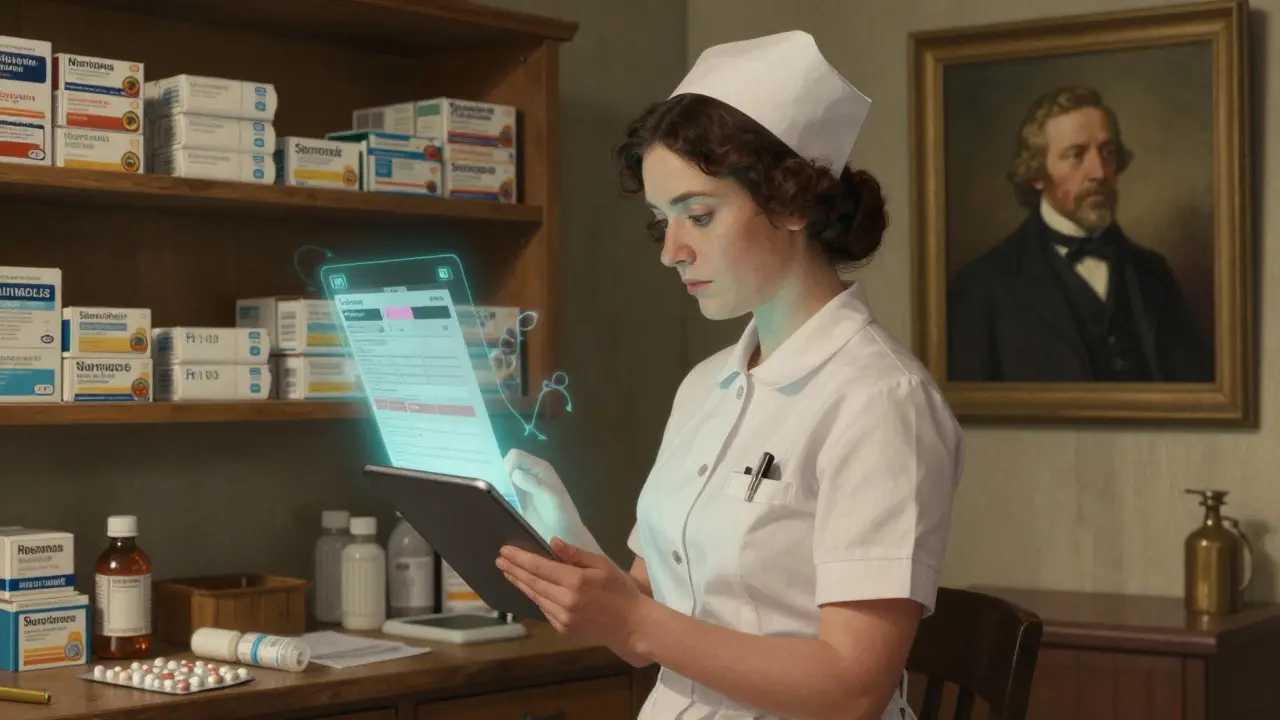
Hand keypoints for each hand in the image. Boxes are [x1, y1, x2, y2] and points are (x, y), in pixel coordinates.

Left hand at [497, 537, 649, 651]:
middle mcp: (564, 601)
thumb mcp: (602, 564)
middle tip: (500, 560)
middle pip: (532, 582)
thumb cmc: (620, 590)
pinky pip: (543, 609)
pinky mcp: (563, 629)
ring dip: (520, 583)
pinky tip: (529, 588)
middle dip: (514, 570)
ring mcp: (562, 617)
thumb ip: (575, 554)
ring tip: (509, 572)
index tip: (505, 551)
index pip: (539, 567)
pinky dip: (534, 596)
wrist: (631, 626)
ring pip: (535, 596)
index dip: (520, 558)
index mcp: (575, 581)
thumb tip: (552, 543)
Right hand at [505, 450, 604, 554]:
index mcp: (539, 467)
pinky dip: (497, 495)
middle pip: (506, 465)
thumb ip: (536, 485)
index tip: (507, 481)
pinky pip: (501, 492)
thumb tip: (515, 473)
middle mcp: (529, 474)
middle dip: (500, 473)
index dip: (508, 465)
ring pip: (502, 478)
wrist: (564, 536)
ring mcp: (521, 487)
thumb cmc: (563, 515)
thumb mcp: (554, 498)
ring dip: (497, 485)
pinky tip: (496, 504)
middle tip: (499, 490)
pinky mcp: (515, 501)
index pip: (516, 456)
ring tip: (496, 498)